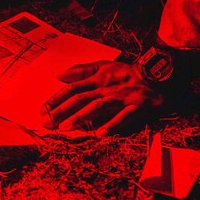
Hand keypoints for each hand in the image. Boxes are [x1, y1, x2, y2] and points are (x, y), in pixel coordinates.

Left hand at [43, 59, 163, 135]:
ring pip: (98, 107)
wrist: (157, 73)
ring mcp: (121, 98)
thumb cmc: (127, 72)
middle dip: (62, 111)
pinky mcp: (137, 107)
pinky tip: (100, 134)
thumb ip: (81, 70)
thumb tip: (59, 75)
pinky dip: (112, 125)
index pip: (72, 88)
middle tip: (47, 123)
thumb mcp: (103, 65)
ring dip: (81, 117)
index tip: (42, 110)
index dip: (56, 99)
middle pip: (80, 98)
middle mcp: (106, 88)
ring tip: (66, 128)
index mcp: (97, 79)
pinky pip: (123, 117)